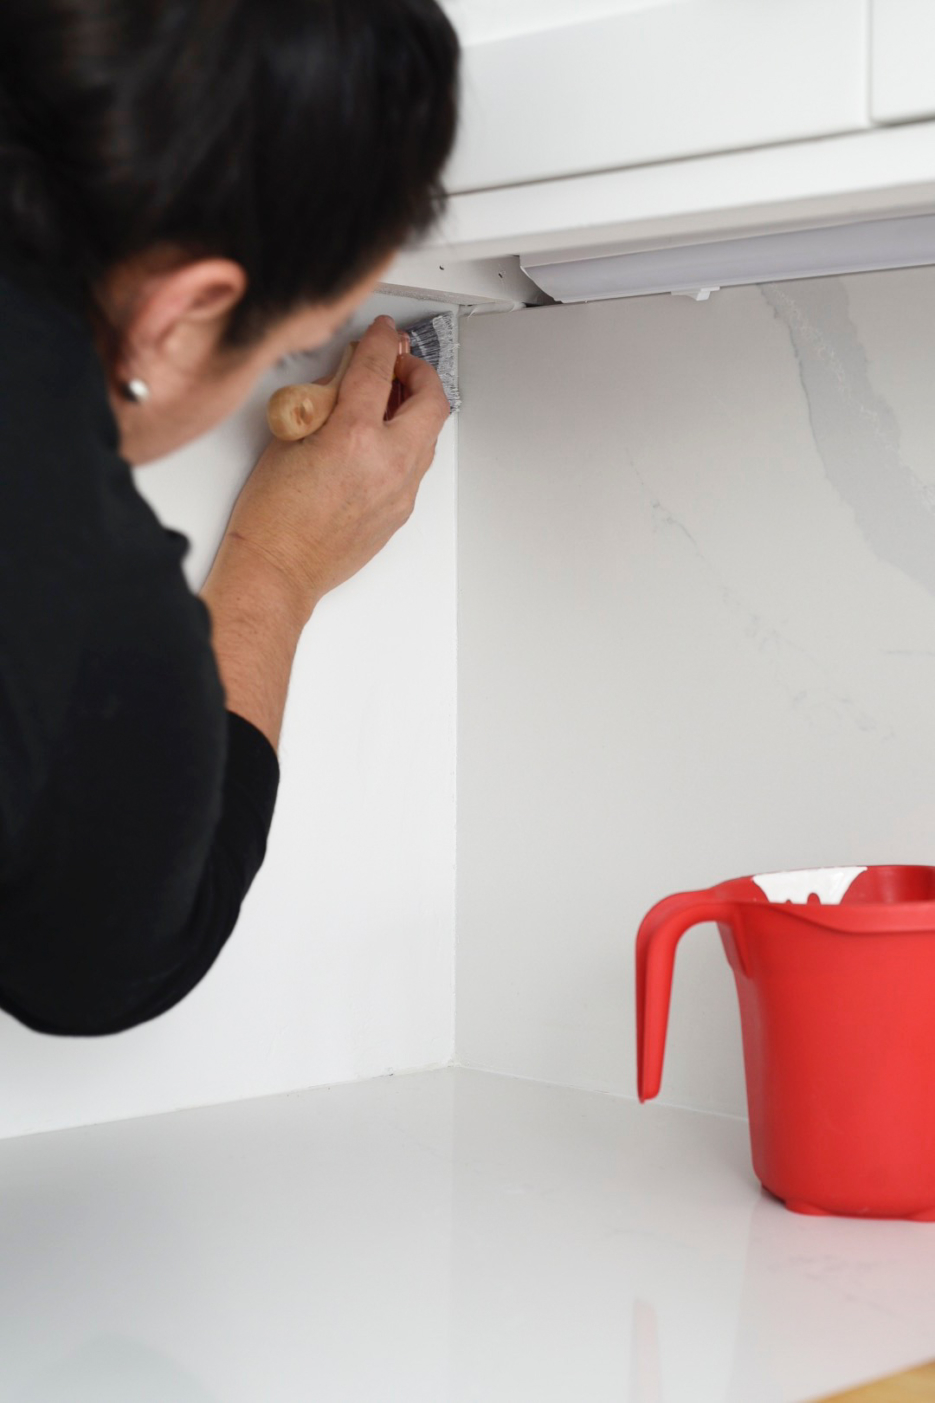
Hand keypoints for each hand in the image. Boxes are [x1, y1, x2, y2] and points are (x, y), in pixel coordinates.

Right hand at [221, 315, 449, 621]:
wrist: (279, 568)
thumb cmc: (273, 516)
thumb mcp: (288, 438)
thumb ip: (323, 401)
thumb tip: (343, 377)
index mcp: (354, 438)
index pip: (378, 369)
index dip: (381, 341)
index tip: (381, 333)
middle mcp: (387, 463)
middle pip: (431, 400)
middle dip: (420, 373)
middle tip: (399, 364)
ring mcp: (400, 490)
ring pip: (429, 435)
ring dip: (416, 409)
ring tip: (389, 400)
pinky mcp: (401, 510)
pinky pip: (416, 465)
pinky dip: (406, 441)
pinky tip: (380, 439)